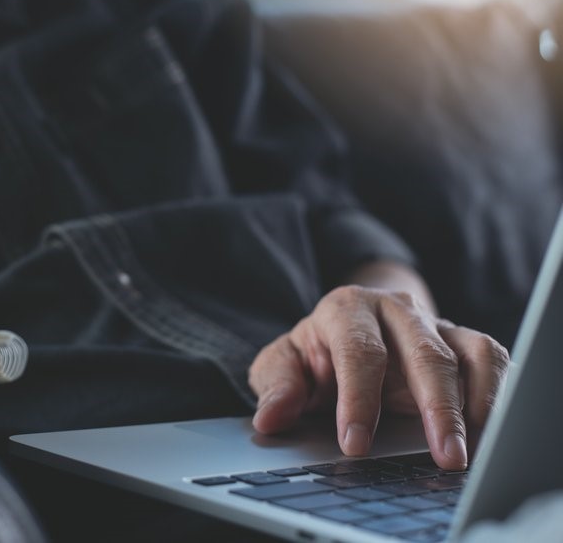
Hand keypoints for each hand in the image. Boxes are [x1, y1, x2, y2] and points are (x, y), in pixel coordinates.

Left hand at [248, 282, 509, 469]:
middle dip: (436, 408)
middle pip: (425, 352)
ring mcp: (435, 323)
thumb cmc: (315, 354)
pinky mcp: (464, 341)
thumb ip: (277, 387)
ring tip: (470, 453)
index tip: (355, 445)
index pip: (360, 352)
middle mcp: (396, 310)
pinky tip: (487, 436)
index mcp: (347, 310)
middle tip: (443, 456)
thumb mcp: (283, 365)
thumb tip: (270, 417)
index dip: (359, 399)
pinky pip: (492, 361)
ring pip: (468, 354)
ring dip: (475, 406)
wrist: (347, 328)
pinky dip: (496, 397)